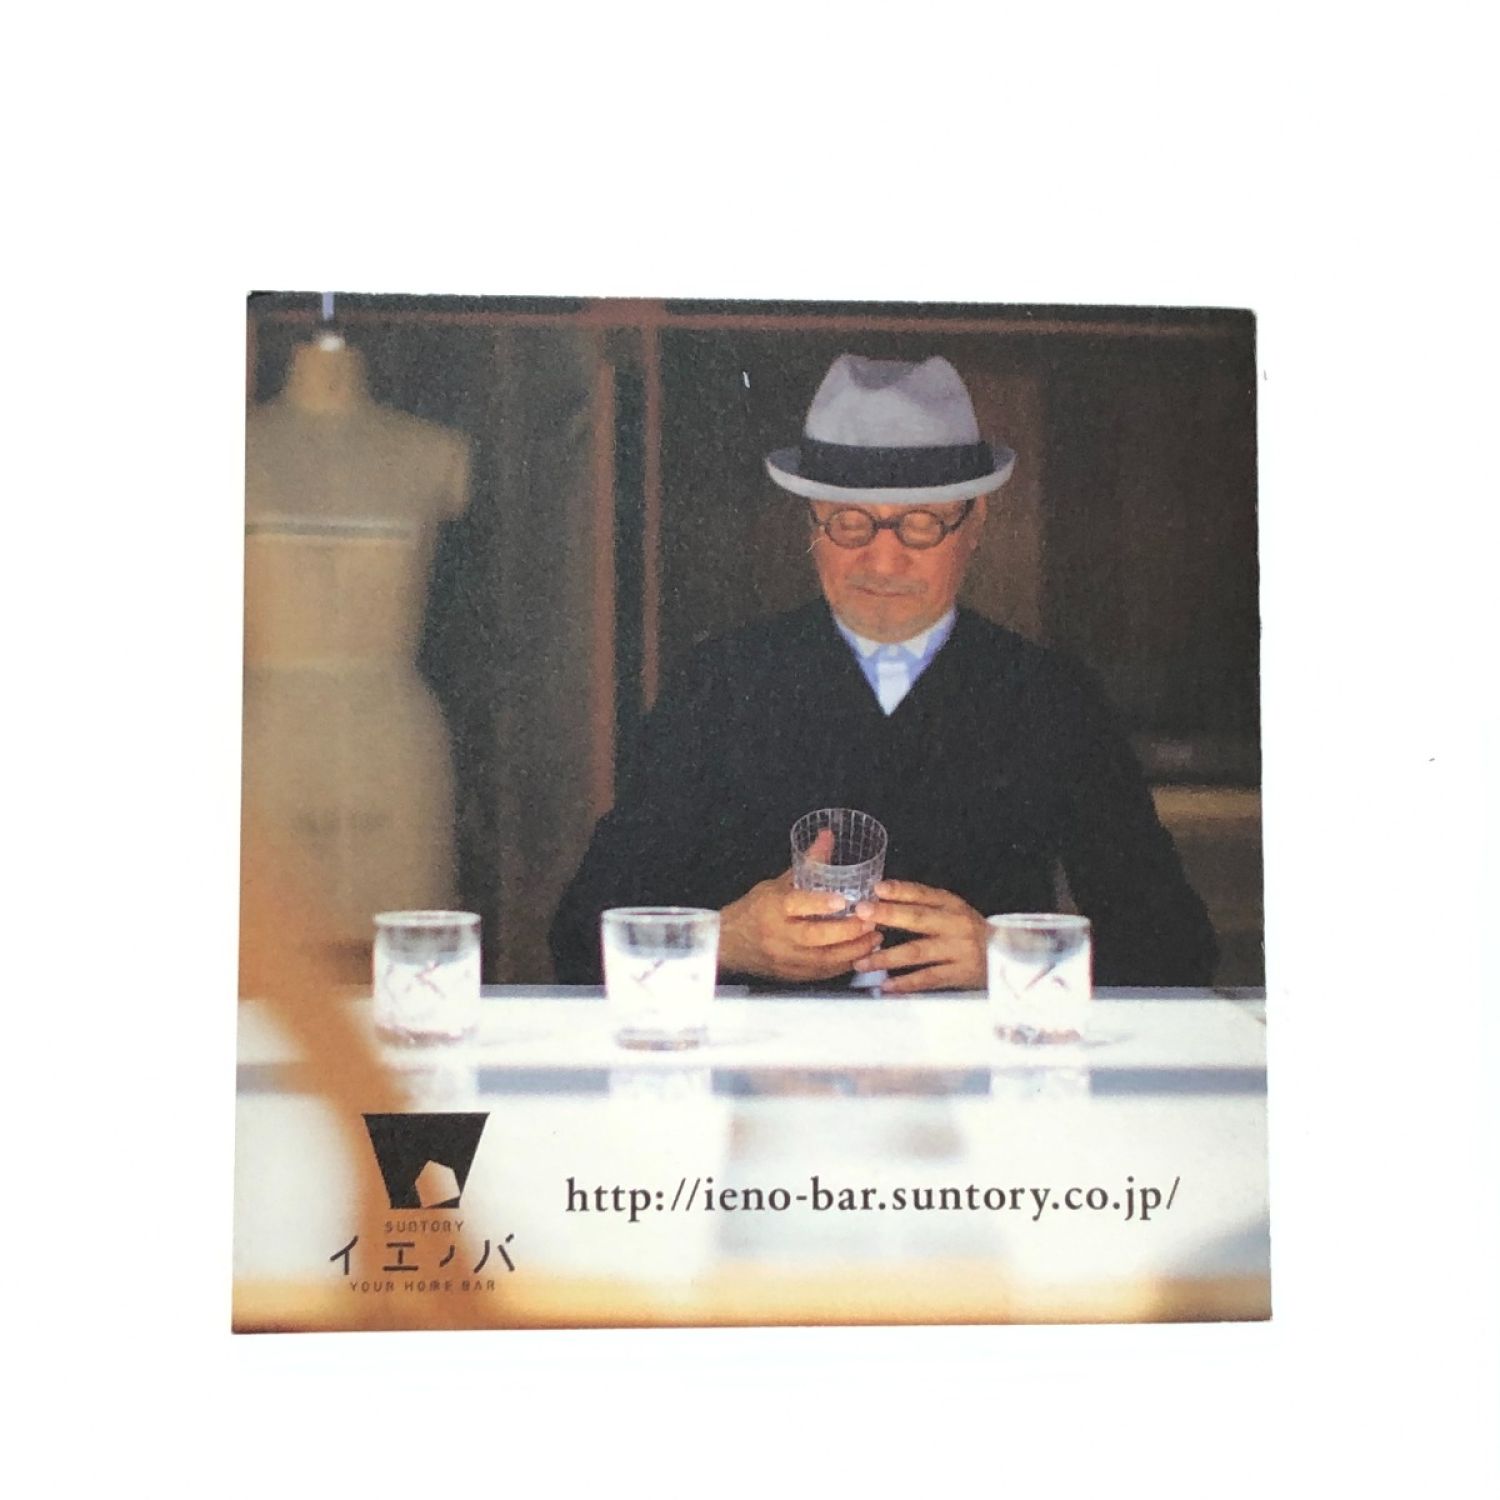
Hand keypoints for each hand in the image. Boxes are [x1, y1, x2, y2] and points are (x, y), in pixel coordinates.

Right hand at [718, 829, 884, 981]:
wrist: (729, 944)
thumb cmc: (755, 910)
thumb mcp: (777, 883)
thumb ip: (808, 864)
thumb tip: (828, 836)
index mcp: (772, 908)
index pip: (796, 904)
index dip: (819, 903)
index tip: (843, 900)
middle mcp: (779, 935)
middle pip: (815, 937)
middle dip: (847, 931)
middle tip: (871, 921)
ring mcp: (786, 958)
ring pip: (823, 959)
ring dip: (853, 950)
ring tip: (874, 938)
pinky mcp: (792, 975)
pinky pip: (823, 973)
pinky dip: (844, 964)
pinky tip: (859, 954)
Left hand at [854, 878, 987, 992]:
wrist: (1006, 957)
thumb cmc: (968, 932)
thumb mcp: (951, 913)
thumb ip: (921, 907)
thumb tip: (880, 901)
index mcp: (951, 905)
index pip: (924, 894)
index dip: (901, 890)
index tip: (878, 888)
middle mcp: (955, 925)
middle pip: (918, 919)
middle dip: (888, 915)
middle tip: (862, 914)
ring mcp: (958, 950)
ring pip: (918, 952)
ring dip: (887, 957)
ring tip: (862, 962)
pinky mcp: (959, 974)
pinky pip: (928, 978)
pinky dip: (906, 983)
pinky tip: (886, 986)